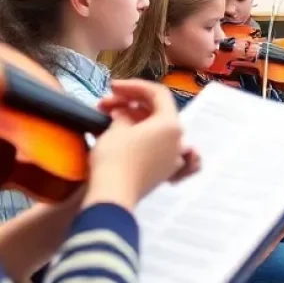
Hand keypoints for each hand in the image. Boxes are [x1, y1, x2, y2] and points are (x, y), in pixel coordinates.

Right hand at [89, 81, 192, 208]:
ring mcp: (173, 157)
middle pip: (157, 112)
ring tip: (108, 119)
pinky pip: (156, 147)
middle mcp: (179, 139)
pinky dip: (141, 137)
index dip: (134, 86)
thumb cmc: (116, 157)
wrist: (113, 196)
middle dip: (130, 104)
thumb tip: (124, 115)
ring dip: (133, 120)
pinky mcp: (163, 171)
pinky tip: (125, 134)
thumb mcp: (117, 128)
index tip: (112, 86)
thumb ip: (124, 115)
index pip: (158, 94)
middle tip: (104, 104)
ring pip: (156, 129)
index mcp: (171, 124)